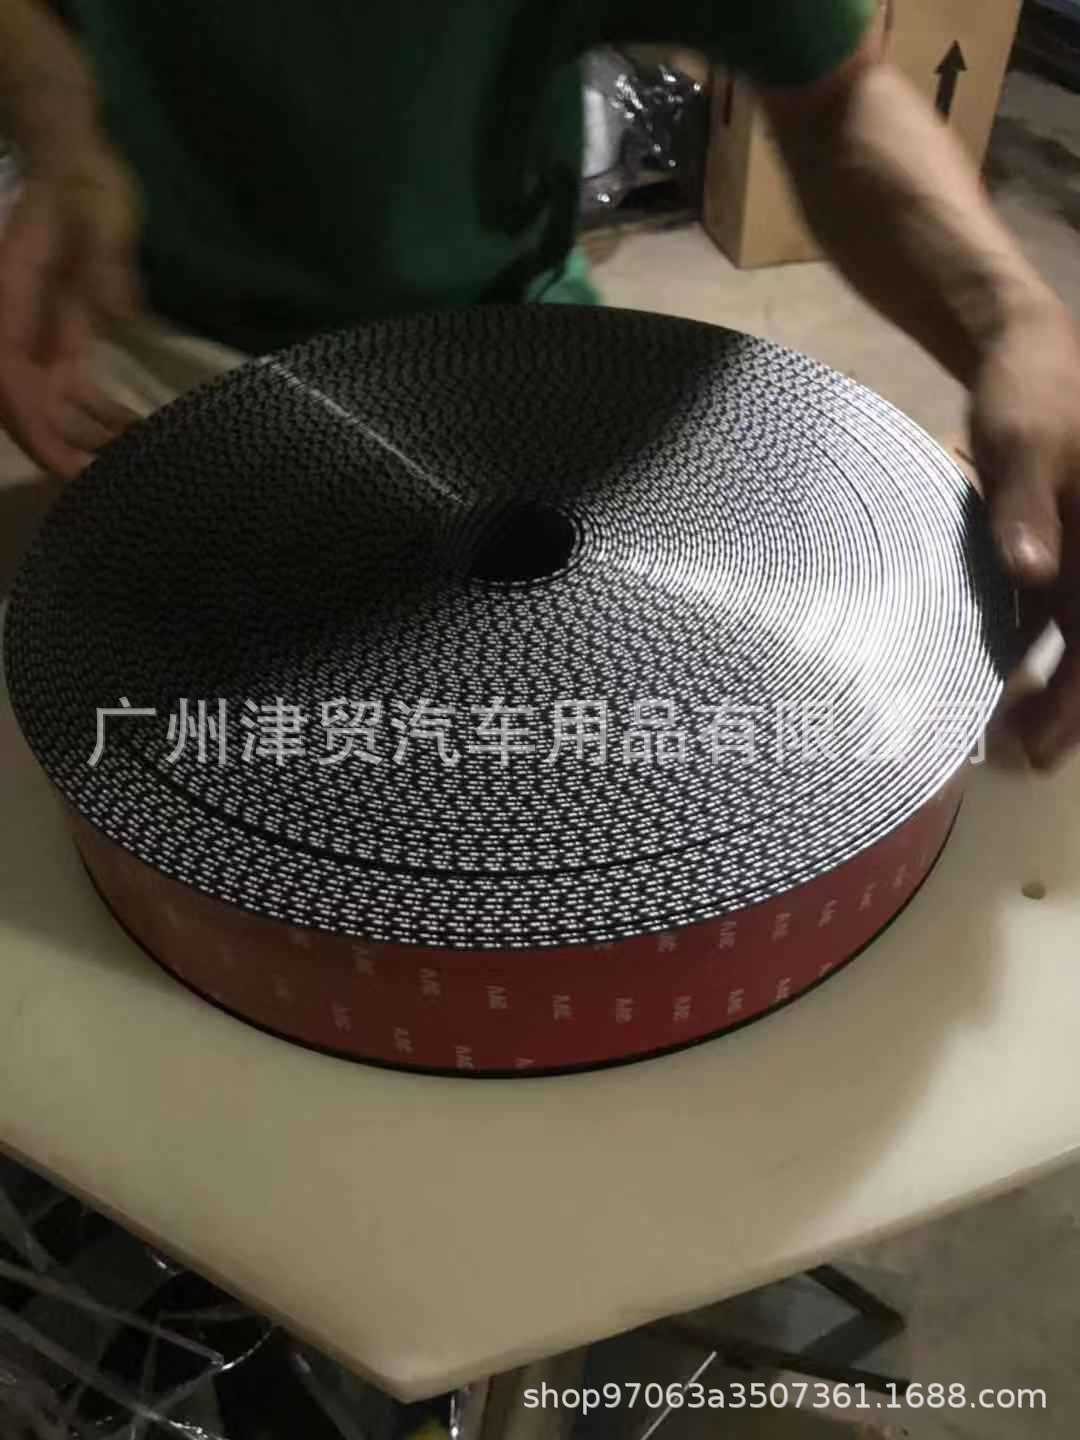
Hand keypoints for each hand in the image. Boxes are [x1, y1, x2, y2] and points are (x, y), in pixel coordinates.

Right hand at [0, 135, 141, 476]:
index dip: (36, 432)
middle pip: (30, 408)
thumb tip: (119, 312)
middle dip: (70, 454)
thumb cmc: (80, 183)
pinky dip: (106, 418)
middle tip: (122, 489)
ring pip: (55, 409)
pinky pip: (76, 394)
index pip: (11, 378)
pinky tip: (144, 434)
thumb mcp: (94, 214)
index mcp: (9, 299)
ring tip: (145, 465)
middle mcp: (14, 328)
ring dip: (93, 442)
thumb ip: (103, 264)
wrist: (69, 162)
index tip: (70, 470)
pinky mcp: (60, 341)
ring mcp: (36, 339)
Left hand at [970, 301, 1079, 769]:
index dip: (1077, 700)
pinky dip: (1025, 642)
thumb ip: (1025, 506)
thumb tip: (1033, 575)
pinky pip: (1048, 608)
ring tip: (1007, 734)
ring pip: (1071, 635)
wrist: (1025, 344)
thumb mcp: (1022, 442)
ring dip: (1046, 683)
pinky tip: (993, 672)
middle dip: (1067, 708)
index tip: (1044, 748)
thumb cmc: (1032, 389)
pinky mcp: (1056, 545)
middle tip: (1026, 759)